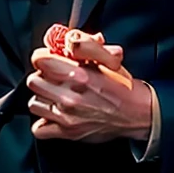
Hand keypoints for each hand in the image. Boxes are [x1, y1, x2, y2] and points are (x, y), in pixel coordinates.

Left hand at [26, 35, 153, 143]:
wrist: (139, 113)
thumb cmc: (124, 87)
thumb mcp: (108, 59)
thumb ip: (85, 46)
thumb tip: (67, 39)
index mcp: (78, 74)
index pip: (39, 60)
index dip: (43, 57)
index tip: (48, 59)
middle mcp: (70, 96)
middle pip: (33, 81)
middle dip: (43, 77)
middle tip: (54, 78)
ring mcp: (67, 117)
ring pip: (34, 104)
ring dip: (43, 99)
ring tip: (55, 96)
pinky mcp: (68, 133)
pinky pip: (39, 129)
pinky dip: (44, 123)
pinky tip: (54, 115)